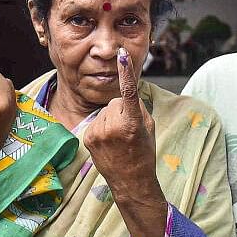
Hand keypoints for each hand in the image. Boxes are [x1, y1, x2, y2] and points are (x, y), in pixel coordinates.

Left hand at [83, 47, 159, 203]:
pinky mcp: (87, 137)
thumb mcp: (149, 127)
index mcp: (132, 123)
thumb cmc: (144, 152)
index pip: (128, 91)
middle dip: (121, 110)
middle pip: (115, 101)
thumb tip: (125, 92)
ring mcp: (98, 133)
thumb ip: (137, 107)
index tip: (121, 55)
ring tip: (118, 138)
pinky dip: (102, 127)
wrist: (131, 181)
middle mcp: (113, 126)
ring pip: (105, 111)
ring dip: (111, 119)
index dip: (125, 72)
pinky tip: (109, 142)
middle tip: (128, 130)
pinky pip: (96, 121)